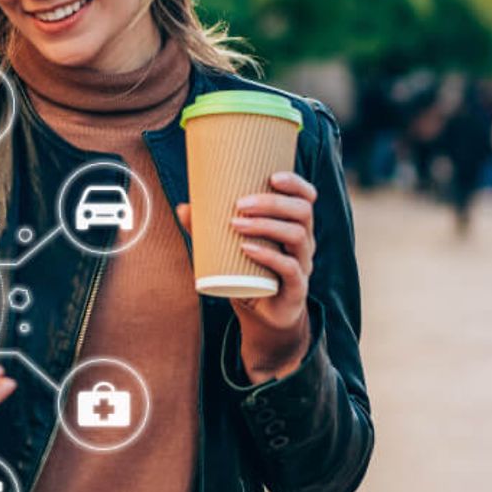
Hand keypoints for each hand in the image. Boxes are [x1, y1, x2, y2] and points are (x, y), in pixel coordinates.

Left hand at [176, 171, 315, 383]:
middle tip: (239, 204)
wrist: (263, 315)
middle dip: (271, 203)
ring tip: (236, 224)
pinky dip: (268, 256)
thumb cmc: (249, 272)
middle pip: (302, 212)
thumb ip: (209, 228)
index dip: (295, 183)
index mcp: (294, 225)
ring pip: (296, 236)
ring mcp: (303, 264)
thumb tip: (184, 207)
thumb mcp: (230, 248)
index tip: (271, 176)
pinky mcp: (296, 287)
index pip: (307, 197)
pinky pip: (289, 268)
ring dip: (266, 225)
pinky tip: (247, 249)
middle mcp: (304, 241)